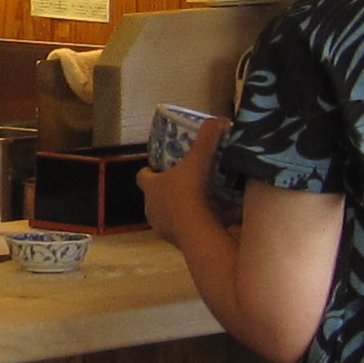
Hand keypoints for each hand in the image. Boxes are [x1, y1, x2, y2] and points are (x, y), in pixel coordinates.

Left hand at [137, 117, 220, 241]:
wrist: (195, 231)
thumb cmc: (189, 192)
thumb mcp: (199, 160)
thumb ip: (208, 138)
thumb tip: (221, 119)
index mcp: (151, 188)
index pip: (143, 176)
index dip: (151, 171)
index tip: (161, 167)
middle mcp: (152, 209)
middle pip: (156, 197)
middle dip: (170, 191)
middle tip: (188, 182)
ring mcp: (163, 228)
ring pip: (173, 216)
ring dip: (185, 210)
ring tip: (206, 202)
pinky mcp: (177, 243)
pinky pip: (189, 231)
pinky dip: (201, 225)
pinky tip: (220, 220)